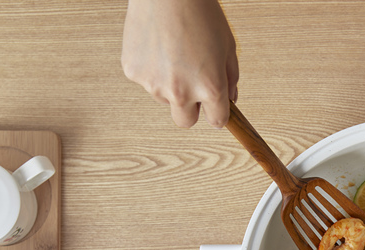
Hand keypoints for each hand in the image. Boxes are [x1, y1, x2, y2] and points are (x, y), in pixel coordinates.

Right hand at [121, 0, 238, 128]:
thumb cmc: (199, 12)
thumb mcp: (228, 46)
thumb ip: (230, 78)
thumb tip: (229, 100)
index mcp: (210, 87)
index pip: (217, 121)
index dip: (218, 114)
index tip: (215, 108)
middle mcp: (181, 91)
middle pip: (185, 121)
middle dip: (191, 109)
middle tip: (192, 85)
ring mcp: (154, 84)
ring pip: (164, 98)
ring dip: (170, 85)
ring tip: (174, 53)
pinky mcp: (133, 72)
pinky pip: (146, 80)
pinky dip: (152, 70)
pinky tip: (158, 47)